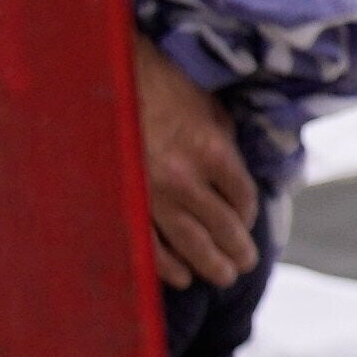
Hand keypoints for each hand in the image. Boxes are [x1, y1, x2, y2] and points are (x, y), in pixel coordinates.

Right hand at [133, 38, 262, 288]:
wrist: (108, 79)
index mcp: (212, 150)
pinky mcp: (126, 202)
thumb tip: (234, 173)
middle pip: (222, 226)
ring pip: (190, 242)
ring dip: (211, 264)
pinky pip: (150, 244)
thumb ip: (224, 142)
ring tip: (224, 277)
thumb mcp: (207, 107)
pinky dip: (168, 265)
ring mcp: (153, 194)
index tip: (247, 223)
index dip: (248, 215)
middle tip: (245, 264)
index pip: (243, 197)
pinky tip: (182, 277)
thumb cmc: (162, 86)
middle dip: (238, 250)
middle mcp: (186, 178)